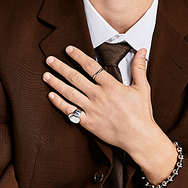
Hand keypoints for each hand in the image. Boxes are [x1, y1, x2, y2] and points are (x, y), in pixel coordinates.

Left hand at [43, 46, 177, 183]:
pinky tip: (51, 96)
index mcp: (111, 86)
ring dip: (55, 83)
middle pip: (75, 77)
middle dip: (60, 67)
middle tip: (49, 60)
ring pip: (69, 93)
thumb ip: (139, 68)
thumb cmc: (141, 113)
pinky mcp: (88, 122)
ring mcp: (91, 109)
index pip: (90, 66)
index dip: (78, 56)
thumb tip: (142, 50)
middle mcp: (98, 96)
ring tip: (45, 75)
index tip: (68, 49)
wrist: (138, 137)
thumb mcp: (142, 88)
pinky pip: (70, 111)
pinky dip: (59, 103)